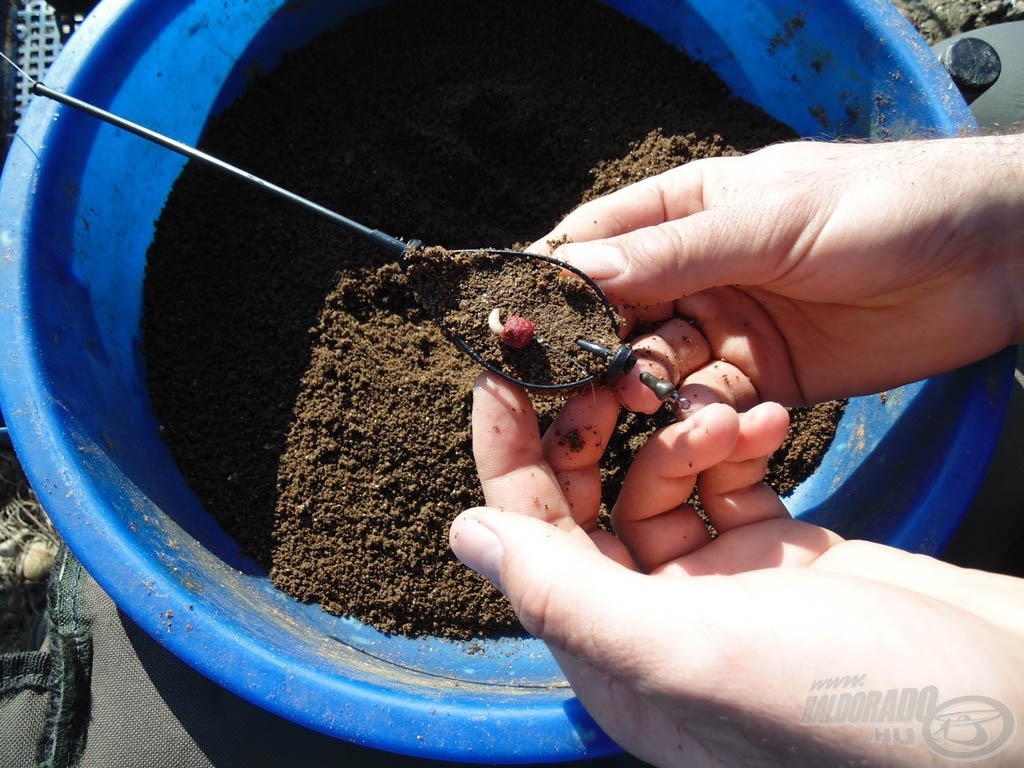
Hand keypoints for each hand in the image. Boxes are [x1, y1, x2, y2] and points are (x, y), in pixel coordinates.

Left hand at [451, 375, 1023, 766]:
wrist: (1014, 712)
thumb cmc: (866, 705)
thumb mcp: (695, 649)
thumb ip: (568, 595)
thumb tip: (466, 537)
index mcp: (618, 658)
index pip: (530, 540)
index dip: (508, 453)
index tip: (502, 372)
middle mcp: (657, 626)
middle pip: (587, 503)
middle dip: (596, 428)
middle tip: (615, 366)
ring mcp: (719, 590)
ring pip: (659, 481)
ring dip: (680, 430)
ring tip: (725, 410)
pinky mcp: (777, 559)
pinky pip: (725, 480)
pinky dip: (733, 441)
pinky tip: (762, 420)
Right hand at [535, 136, 1023, 403]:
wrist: (991, 259)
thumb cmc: (881, 208)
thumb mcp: (771, 222)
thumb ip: (673, 252)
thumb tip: (570, 269)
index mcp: (685, 212)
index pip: (594, 244)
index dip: (550, 282)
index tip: (515, 324)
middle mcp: (694, 272)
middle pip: (614, 315)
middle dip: (591, 347)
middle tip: (569, 382)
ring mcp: (725, 329)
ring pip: (654, 366)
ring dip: (643, 386)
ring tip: (643, 401)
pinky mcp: (761, 380)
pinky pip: (707, 404)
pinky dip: (698, 417)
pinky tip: (704, 421)